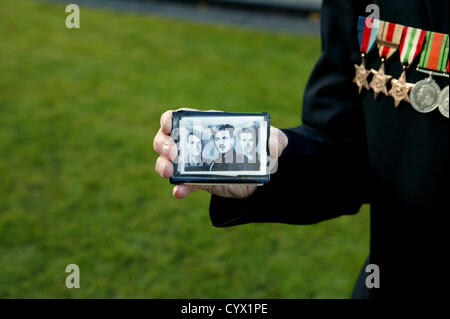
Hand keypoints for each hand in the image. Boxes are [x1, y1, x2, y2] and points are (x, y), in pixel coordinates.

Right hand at [153, 109, 287, 198]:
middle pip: (165, 138)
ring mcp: (193, 163)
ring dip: (162, 165)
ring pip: (166, 160)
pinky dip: (179, 188)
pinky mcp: (198, 181)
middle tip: (173, 153)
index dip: (170, 119)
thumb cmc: (261, 150)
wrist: (261, 176)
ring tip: (170, 172)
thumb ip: (276, 140)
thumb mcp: (271, 143)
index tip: (170, 126)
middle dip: (162, 144)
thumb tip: (273, 145)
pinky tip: (180, 192)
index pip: (181, 117)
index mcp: (208, 126)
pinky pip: (182, 184)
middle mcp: (195, 143)